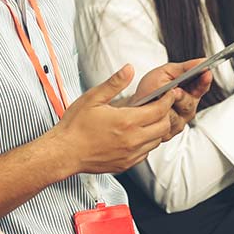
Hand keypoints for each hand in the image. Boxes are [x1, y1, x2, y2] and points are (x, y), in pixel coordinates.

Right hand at [53, 65, 181, 174]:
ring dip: (157, 129)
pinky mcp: (126, 164)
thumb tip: (129, 69)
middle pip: (163, 126)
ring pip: (156, 141)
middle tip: (160, 104)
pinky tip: (136, 134)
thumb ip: (114, 83)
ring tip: (148, 118)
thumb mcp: (93, 98)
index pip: (159, 110)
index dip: (168, 99)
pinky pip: (145, 153)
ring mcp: (130, 155)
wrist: (64, 153)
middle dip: (166, 114)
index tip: (169, 93)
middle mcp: (132, 140)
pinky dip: (147, 143)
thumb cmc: (75, 126)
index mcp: (126, 121)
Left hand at [134, 59, 211, 139]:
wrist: (133, 107)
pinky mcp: (170, 132)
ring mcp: (179, 121)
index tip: (206, 73)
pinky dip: (161, 117)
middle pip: (190, 103)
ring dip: (169, 107)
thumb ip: (183, 68)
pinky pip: (168, 125)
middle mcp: (187, 107)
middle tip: (176, 91)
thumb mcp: (165, 72)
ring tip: (161, 102)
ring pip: (178, 116)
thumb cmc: (150, 89)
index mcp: (189, 91)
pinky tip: (156, 112)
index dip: (204, 81)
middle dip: (182, 96)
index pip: (202, 87)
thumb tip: (202, 61)